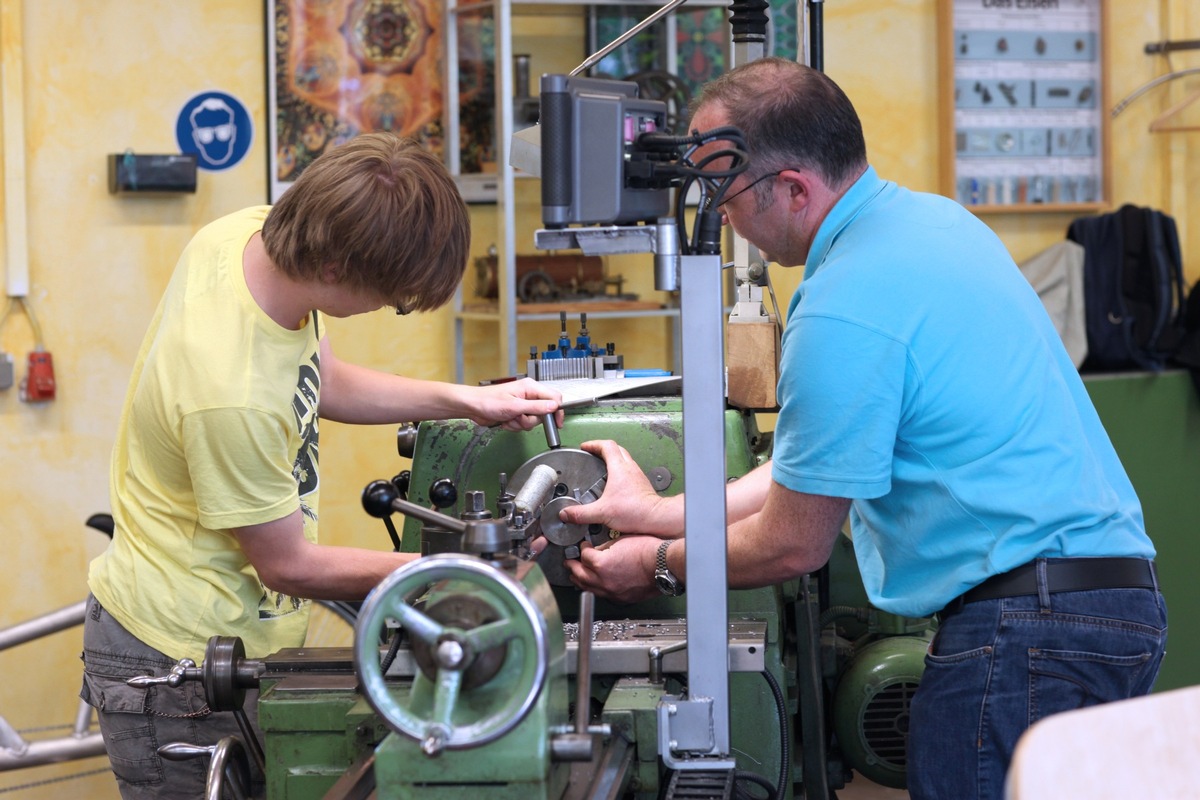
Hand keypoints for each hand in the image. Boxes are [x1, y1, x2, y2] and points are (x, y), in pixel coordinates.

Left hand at [466, 378, 562, 430]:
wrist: (473, 407)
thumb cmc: (488, 401)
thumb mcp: (515, 406)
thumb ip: (536, 407)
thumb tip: (554, 406)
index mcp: (531, 387)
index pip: (554, 397)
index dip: (556, 411)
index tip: (556, 423)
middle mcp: (529, 395)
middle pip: (544, 412)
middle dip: (531, 420)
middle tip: (519, 418)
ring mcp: (523, 404)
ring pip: (533, 420)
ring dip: (521, 424)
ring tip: (509, 419)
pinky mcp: (517, 413)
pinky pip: (524, 424)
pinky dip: (515, 426)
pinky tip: (506, 421)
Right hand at [557, 440, 679, 536]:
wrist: (655, 518)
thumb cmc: (635, 511)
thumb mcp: (601, 512)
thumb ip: (581, 513)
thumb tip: (567, 513)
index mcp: (619, 468)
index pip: (606, 445)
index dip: (594, 444)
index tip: (585, 447)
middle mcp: (630, 468)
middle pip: (616, 448)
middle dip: (602, 449)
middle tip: (592, 453)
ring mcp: (637, 475)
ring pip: (624, 458)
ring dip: (613, 458)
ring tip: (601, 466)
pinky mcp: (641, 483)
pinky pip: (629, 470)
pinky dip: (620, 470)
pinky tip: (614, 483)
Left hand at [565, 535, 661, 602]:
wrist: (663, 565)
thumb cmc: (648, 551)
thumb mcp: (621, 540)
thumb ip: (604, 547)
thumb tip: (596, 550)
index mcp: (601, 564)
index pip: (584, 556)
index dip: (582, 549)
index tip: (583, 546)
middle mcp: (603, 580)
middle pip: (580, 574)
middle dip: (573, 566)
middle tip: (570, 562)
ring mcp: (611, 591)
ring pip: (588, 588)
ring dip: (580, 580)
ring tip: (576, 576)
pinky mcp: (620, 598)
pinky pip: (601, 595)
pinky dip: (594, 589)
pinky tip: (594, 586)